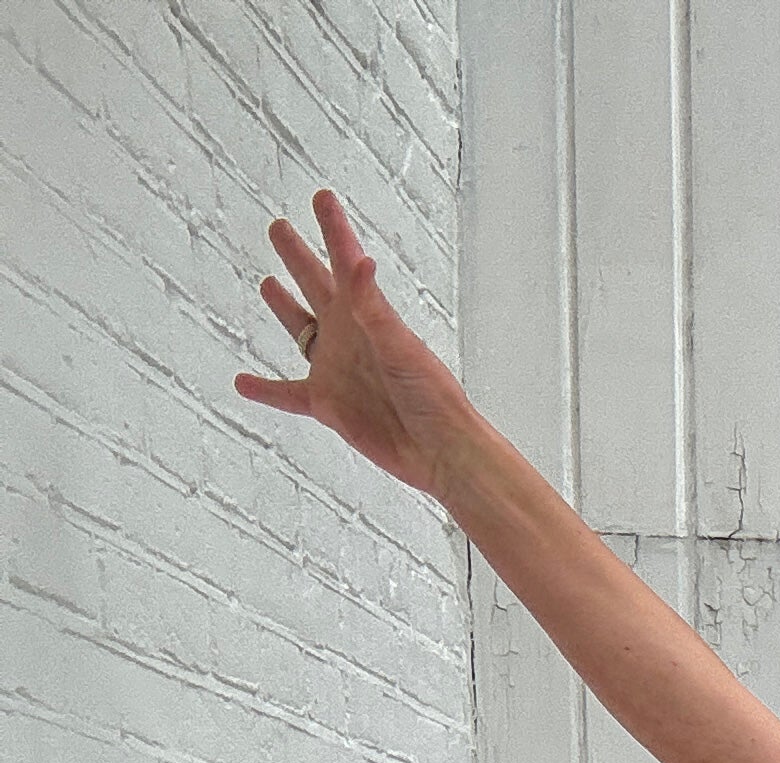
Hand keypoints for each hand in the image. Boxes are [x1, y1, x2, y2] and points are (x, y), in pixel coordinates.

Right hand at [233, 189, 472, 494]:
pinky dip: (265, 391)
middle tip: (279, 227)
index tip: (321, 197)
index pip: (344, 259)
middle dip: (297, 255)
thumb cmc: (431, 395)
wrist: (438, 448)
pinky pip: (287, 395)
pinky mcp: (327, 404)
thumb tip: (360, 261)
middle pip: (314, 284)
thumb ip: (374, 306)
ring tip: (267, 284)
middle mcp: (347, 334)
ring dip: (283, 308)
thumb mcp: (400, 344)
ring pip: (300, 331)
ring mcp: (335, 368)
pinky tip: (242, 383)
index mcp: (365, 312)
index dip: (332, 227)